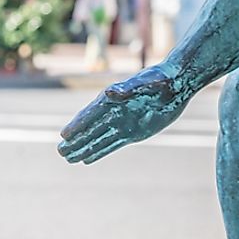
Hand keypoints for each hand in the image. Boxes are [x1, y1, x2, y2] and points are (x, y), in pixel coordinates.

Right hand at [58, 66, 186, 163]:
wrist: (178, 83)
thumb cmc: (162, 79)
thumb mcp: (147, 83)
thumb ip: (128, 89)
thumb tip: (111, 93)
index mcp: (114, 99)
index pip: (91, 114)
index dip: (79, 125)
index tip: (65, 135)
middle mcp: (115, 112)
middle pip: (91, 129)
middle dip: (76, 140)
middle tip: (60, 152)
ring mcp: (123, 123)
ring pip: (99, 139)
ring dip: (84, 148)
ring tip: (68, 158)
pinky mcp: (134, 132)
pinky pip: (112, 144)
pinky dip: (99, 151)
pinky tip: (87, 159)